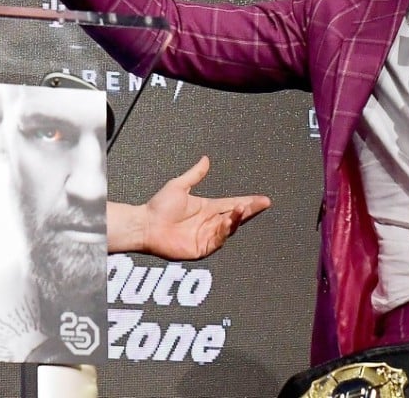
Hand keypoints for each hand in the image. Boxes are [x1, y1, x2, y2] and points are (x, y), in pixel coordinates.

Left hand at [124, 156, 270, 260]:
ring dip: (237, 219)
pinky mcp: (202, 248)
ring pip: (229, 228)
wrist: (146, 225)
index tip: (262, 199)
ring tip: (241, 209)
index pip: (232, 203)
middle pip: (236, 216)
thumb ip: (195, 174)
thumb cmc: (158, 207)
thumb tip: (205, 159)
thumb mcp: (179, 185)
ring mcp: (207, 235)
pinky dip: (225, 232)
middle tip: (262, 203)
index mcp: (207, 208)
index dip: (248, 202)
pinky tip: (228, 222)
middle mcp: (209, 222)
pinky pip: (218, 241)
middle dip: (250, 210)